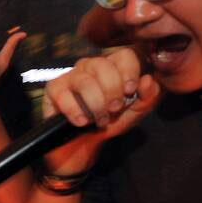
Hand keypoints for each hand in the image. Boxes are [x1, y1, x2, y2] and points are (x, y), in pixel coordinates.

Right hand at [40, 48, 159, 174]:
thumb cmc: (108, 125)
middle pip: (102, 65)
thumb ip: (147, 97)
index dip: (129, 72)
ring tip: (98, 120)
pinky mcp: (53, 90)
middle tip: (113, 110)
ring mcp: (70, 76)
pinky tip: (81, 122)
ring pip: (84, 81)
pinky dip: (75, 112)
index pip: (123, 55)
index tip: (129, 91)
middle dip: (112, 91)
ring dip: (95, 105)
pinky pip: (64, 95)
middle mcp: (90, 67)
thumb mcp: (133, 114)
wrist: (83, 148)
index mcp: (112, 67)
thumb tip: (148, 80)